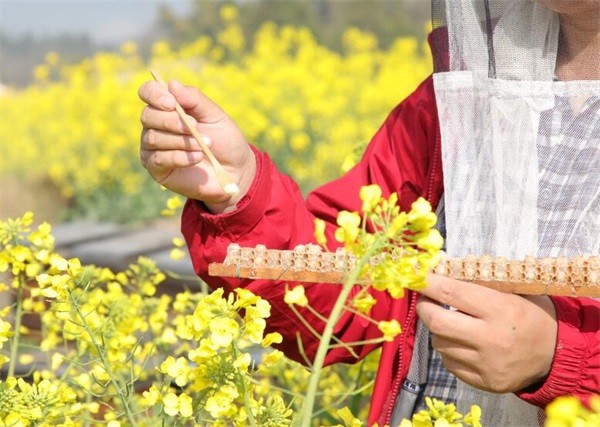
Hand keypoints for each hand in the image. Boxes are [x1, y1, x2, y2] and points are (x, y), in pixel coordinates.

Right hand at [138, 79, 255, 212]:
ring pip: (153, 138)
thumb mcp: (214, 115)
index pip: (147, 92)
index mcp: (168, 108)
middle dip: (172, 121)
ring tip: (203, 145)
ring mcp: (153, 148)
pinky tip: (197, 157)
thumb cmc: (224, 140)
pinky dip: (180, 157)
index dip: (154, 94)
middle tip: (195, 126)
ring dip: (181, 141)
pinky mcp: (157, 169)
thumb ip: (194, 99)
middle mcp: (155, 125)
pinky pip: (159, 159)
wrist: (235, 170)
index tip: (172, 103)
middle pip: (148, 116)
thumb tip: (171, 84)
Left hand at [416, 274, 556, 392]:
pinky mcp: (483, 382)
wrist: (556, 355)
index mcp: (501, 310)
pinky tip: (462, 343)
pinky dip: (449, 350)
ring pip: (440, 343)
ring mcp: (486, 364)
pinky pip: (449, 363)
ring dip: (438, 330)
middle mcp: (491, 339)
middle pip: (436, 322)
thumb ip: (479, 284)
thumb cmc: (531, 315)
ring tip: (452, 322)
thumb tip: (439, 271)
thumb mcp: (513, 291)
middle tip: (425, 299)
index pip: (451, 292)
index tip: (413, 275)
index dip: (427, 282)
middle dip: (424, 307)